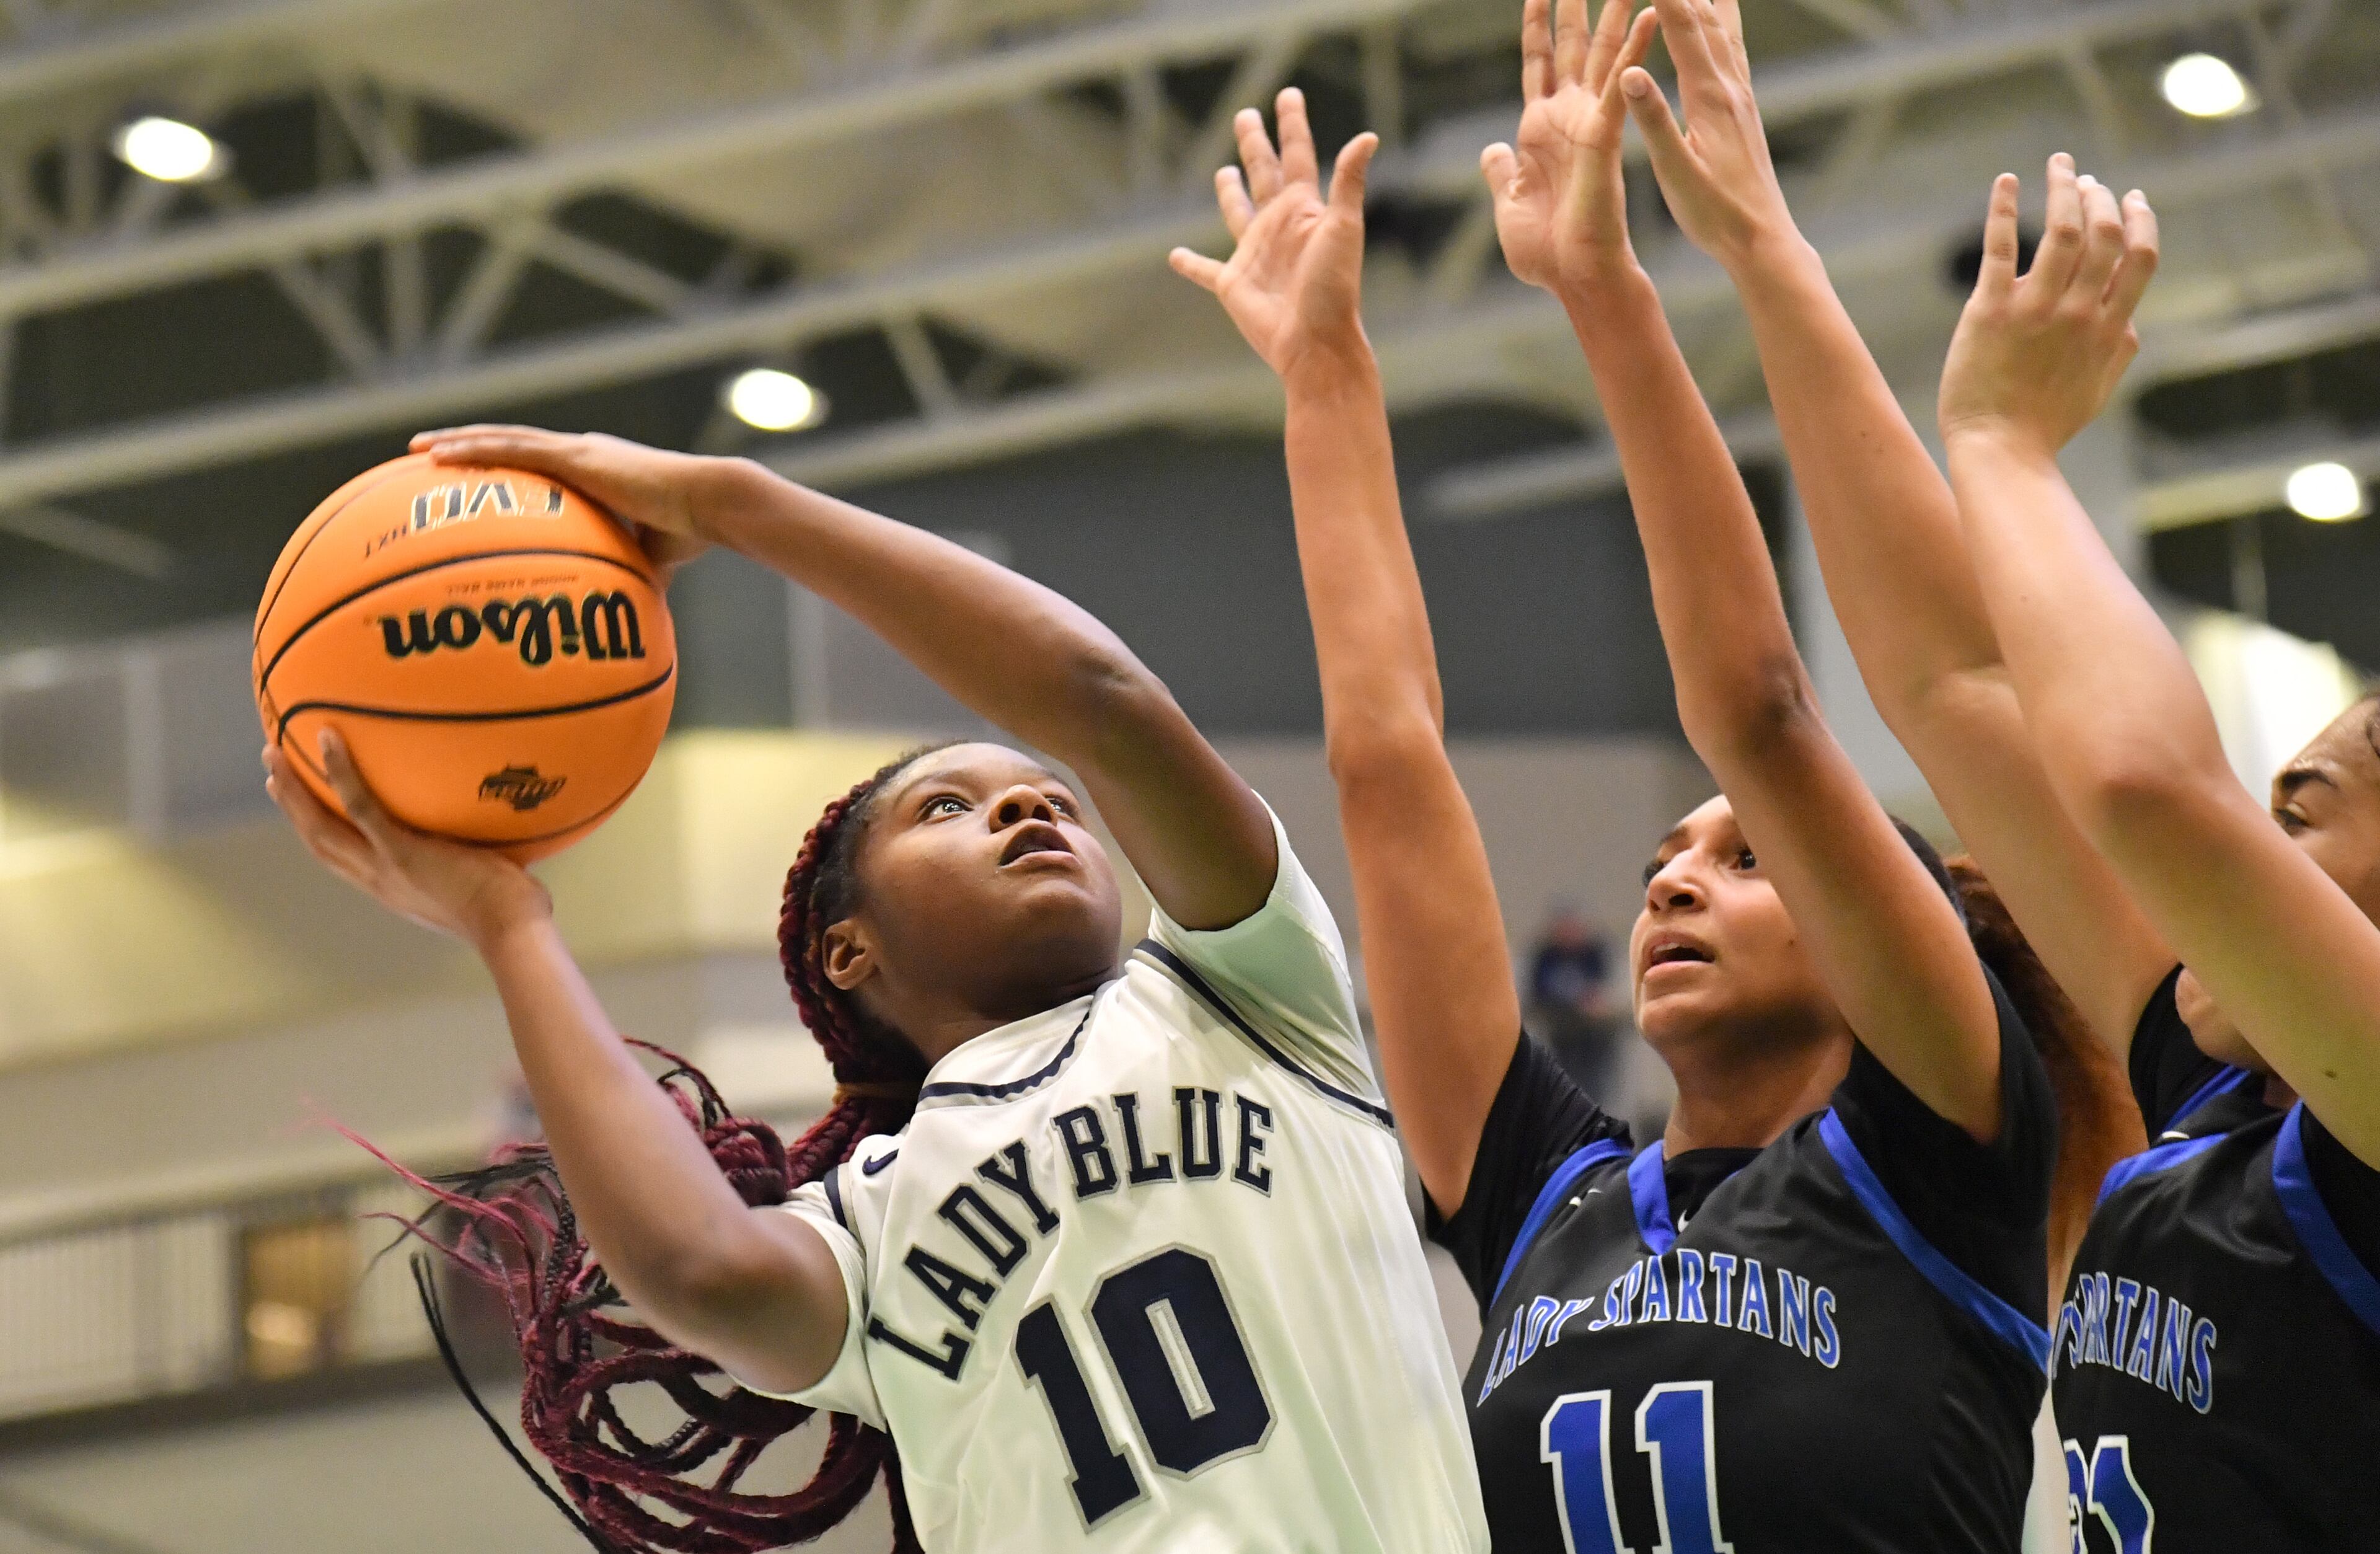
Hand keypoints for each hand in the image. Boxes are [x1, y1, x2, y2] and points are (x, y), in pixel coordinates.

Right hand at [266, 729, 551, 950]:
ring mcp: (386, 866)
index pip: (342, 858)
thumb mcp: (481, 882)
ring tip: (274, 751)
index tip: (300, 804)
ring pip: (322, 825)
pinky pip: (360, 806)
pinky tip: (328, 737)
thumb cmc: (513, 911)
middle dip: (292, 806)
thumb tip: (501, 826)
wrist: (511, 932)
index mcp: (392, 888)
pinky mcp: (402, 852)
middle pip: (317, 840)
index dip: (316, 830)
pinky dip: (341, 772)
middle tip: (273, 769)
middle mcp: (378, 880)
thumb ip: (474, 856)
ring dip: (295, 789)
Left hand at [409, 425, 719, 573]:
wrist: (710, 504)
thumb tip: (629, 613)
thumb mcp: (651, 560)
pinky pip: (511, 449)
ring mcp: (577, 451)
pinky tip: (437, 454)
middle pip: (511, 444)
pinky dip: (472, 449)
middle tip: (426, 454)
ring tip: (417, 448)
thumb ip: (631, 576)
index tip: (474, 476)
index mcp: (597, 472)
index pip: (540, 464)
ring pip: (502, 439)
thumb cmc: (690, 531)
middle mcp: (582, 454)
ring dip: (457, 441)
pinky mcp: (576, 456)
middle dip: (468, 446)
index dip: (505, 465)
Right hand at [1170, 88, 1379, 386]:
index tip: (1289, 95)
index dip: (1292, 124)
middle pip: (1264, 173)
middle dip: (1256, 143)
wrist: (1314, 343)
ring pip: (1238, 212)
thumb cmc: (1333, 289)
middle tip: (1245, 114)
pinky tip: (1175, 257)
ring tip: (1225, 171)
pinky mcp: (1233, 284)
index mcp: (1304, 210)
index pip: (1297, 156)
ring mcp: (1255, 254)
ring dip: (1230, 192)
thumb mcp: (1343, 229)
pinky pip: (1206, 271)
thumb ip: (1348, 183)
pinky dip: (1190, 264)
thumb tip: (1368, 137)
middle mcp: (1278, 227)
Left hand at [1483, 0, 1659, 292]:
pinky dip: (1637, 49)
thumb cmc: (1545, 250)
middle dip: (1575, 4)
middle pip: (1572, 46)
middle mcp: (1569, 117)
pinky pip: (1622, 84)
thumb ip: (1502, 172)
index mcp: (1541, 129)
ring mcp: (1589, 122)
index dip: (1536, 26)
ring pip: (1603, 53)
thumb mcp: (1508, 202)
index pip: (1538, 63)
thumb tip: (1491, 150)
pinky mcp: (1606, 134)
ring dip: (1614, 13)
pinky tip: (1653, 15)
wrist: (1572, 275)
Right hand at [1619, 0, 1798, 271]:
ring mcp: (1740, 93)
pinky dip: (1722, 18)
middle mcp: (1730, 86)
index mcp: (1710, 97)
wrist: (1762, 238)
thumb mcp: (1677, 172)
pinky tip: (1721, 13)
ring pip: (1723, 24)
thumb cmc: (1715, 214)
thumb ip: (1654, 121)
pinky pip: (1732, 47)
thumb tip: (1630, 72)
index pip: (1682, 25)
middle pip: (1705, 13)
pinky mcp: (1743, 106)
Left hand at [1939, 157, 2158, 455]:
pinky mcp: (1990, 310)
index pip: (2139, 258)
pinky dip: (2003, 207)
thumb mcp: (2099, 387)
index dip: (2141, 221)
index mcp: (2109, 328)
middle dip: (2100, 198)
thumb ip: (2119, 347)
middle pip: (2105, 235)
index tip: (2132, 197)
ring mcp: (2035, 309)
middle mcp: (2078, 312)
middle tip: (2088, 181)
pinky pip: (1999, 247)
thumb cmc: (2047, 424)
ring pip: (2062, 231)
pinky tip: (2005, 180)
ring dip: (2063, 189)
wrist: (2001, 450)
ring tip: (2060, 165)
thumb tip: (2130, 316)